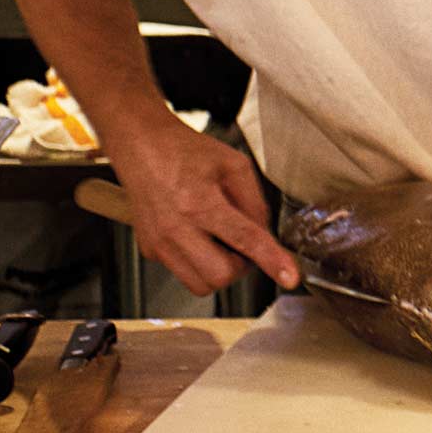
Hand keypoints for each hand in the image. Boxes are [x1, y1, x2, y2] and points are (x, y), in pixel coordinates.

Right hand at [113, 122, 296, 297]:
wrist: (142, 148)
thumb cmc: (185, 152)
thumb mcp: (234, 165)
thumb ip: (255, 202)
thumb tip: (267, 235)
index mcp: (200, 202)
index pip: (244, 239)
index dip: (270, 260)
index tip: (289, 277)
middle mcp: (175, 228)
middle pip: (220, 275)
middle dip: (241, 267)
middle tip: (244, 245)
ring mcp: (159, 243)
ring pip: (201, 285)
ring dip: (220, 271)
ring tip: (222, 241)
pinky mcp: (150, 251)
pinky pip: (184, 274)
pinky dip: (200, 264)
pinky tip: (200, 237)